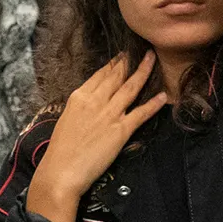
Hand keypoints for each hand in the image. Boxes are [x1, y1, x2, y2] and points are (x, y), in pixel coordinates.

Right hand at [26, 53, 167, 221]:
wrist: (61, 170)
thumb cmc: (60, 150)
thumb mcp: (66, 119)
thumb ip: (80, 107)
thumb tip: (90, 102)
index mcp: (79, 97)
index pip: (100, 75)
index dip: (114, 64)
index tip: (122, 56)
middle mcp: (95, 101)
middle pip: (116, 76)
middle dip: (130, 62)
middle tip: (142, 51)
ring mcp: (109, 114)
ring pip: (130, 88)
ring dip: (144, 72)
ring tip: (153, 60)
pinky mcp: (121, 131)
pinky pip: (140, 113)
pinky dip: (153, 104)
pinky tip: (162, 96)